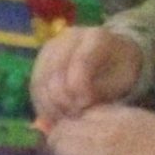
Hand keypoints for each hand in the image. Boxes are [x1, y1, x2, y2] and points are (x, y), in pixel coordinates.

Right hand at [31, 27, 145, 123]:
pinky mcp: (40, 61)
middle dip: (62, 98)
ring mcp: (50, 48)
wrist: (111, 58)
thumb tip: (79, 104)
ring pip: (40, 79)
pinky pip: (34, 85)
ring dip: (49, 104)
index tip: (85, 105)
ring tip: (63, 118)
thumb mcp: (120, 79)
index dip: (79, 87)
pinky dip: (41, 103)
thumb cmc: (118, 70)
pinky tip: (52, 115)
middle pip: (55, 70)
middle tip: (73, 116)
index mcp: (95, 36)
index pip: (80, 60)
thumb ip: (101, 90)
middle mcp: (68, 37)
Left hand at [43, 105, 154, 154]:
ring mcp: (100, 153)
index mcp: (115, 113)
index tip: (73, 132)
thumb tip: (87, 121)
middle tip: (66, 149)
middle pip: (62, 129)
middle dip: (59, 139)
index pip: (78, 113)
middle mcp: (103, 130)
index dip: (71, 123)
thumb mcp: (140, 117)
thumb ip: (114, 117)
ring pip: (60, 149)